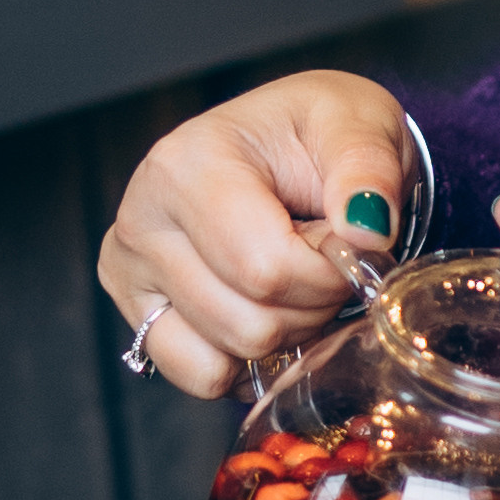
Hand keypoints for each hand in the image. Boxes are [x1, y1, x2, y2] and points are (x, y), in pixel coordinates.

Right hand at [98, 72, 410, 398]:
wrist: (291, 143)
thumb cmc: (321, 132)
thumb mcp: (359, 124)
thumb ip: (368, 169)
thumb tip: (367, 230)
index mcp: (186, 165)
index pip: (265, 269)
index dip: (327, 275)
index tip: (348, 242)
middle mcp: (141, 220)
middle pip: (249, 321)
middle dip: (313, 303)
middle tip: (324, 256)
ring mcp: (130, 271)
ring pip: (229, 353)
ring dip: (289, 330)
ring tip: (296, 273)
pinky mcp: (139, 312)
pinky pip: (199, 375)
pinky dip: (249, 360)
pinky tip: (270, 309)